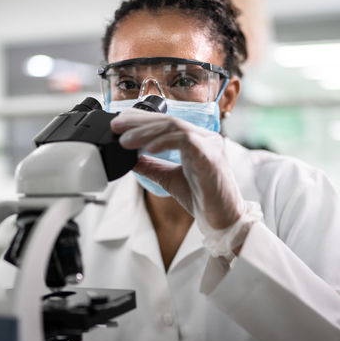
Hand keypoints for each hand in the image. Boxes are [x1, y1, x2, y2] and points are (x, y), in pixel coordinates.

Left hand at [112, 108, 260, 256]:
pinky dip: (164, 142)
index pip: (166, 122)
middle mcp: (204, 137)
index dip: (141, 120)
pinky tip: (148, 148)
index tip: (119, 124)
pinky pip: (186, 141)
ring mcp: (209, 145)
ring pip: (174, 127)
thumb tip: (129, 157)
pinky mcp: (210, 156)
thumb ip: (151, 166)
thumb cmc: (203, 199)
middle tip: (116, 126)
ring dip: (146, 132)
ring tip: (125, 141)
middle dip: (139, 122)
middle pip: (168, 120)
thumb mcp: (169, 178)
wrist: (223, 220)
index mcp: (196, 140)